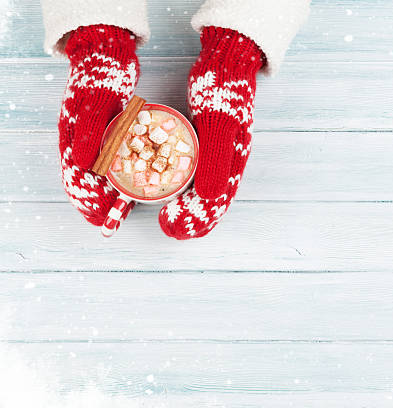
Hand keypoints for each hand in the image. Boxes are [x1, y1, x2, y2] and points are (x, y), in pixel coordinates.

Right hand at [58, 24, 138, 225]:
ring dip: (106, 195)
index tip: (98, 217)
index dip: (85, 199)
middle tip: (108, 225)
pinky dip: (117, 177)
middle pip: (83, 180)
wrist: (108, 51)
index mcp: (73, 135)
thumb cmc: (103, 74)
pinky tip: (129, 186)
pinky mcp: (108, 133)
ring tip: (117, 214)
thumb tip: (80, 164)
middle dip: (95, 204)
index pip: (74, 176)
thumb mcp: (98, 100)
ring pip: (96, 174)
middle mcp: (80, 139)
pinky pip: (110, 162)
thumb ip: (91, 130)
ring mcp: (94, 136)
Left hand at [158, 27, 262, 238]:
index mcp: (234, 160)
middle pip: (211, 201)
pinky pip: (196, 174)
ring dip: (188, 208)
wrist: (226, 60)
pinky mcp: (206, 143)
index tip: (171, 225)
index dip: (196, 218)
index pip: (217, 200)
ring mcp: (217, 153)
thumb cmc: (223, 87)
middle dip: (191, 220)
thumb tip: (210, 198)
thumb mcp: (218, 120)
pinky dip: (184, 188)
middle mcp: (227, 161)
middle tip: (168, 229)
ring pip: (205, 191)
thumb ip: (216, 158)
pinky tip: (170, 192)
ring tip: (170, 221)